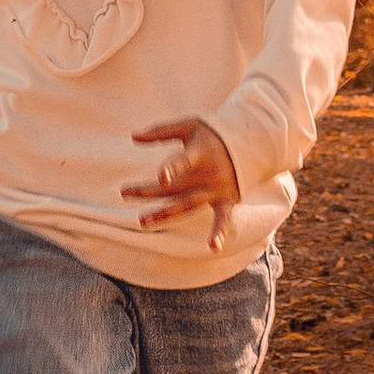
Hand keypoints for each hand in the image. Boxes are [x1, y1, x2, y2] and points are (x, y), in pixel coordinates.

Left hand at [124, 118, 241, 247]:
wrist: (249, 144)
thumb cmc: (212, 134)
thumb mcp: (189, 125)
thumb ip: (161, 131)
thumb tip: (133, 137)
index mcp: (202, 152)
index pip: (186, 161)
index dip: (174, 168)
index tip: (161, 177)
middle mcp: (210, 173)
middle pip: (176, 186)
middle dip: (150, 191)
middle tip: (125, 192)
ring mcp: (218, 190)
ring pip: (188, 205)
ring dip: (165, 214)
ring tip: (142, 221)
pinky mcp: (227, 201)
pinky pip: (224, 219)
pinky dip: (220, 232)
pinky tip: (213, 247)